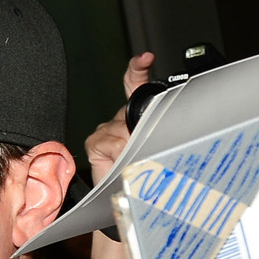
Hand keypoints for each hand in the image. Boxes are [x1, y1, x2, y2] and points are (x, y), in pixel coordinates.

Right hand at [84, 52, 152, 180]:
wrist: (123, 200)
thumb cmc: (143, 176)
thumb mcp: (157, 150)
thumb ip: (159, 137)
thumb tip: (163, 131)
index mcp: (135, 119)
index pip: (134, 86)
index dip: (138, 70)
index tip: (145, 58)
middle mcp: (118, 121)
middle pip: (131, 111)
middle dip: (142, 125)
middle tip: (149, 144)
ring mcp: (105, 130)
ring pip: (123, 128)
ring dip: (132, 145)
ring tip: (134, 161)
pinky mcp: (95, 142)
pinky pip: (110, 140)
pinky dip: (118, 152)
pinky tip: (118, 159)